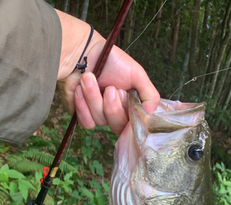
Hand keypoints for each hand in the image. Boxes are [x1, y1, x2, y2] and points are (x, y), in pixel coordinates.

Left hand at [56, 10, 159, 133]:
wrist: (83, 52)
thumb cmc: (111, 61)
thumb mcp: (137, 74)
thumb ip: (150, 94)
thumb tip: (151, 112)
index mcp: (130, 105)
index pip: (135, 124)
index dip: (130, 115)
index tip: (125, 96)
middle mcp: (116, 113)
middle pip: (118, 126)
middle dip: (112, 107)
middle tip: (109, 87)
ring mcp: (99, 115)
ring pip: (100, 121)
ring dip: (94, 98)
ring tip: (88, 78)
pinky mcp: (83, 116)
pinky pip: (87, 122)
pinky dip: (83, 105)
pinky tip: (79, 89)